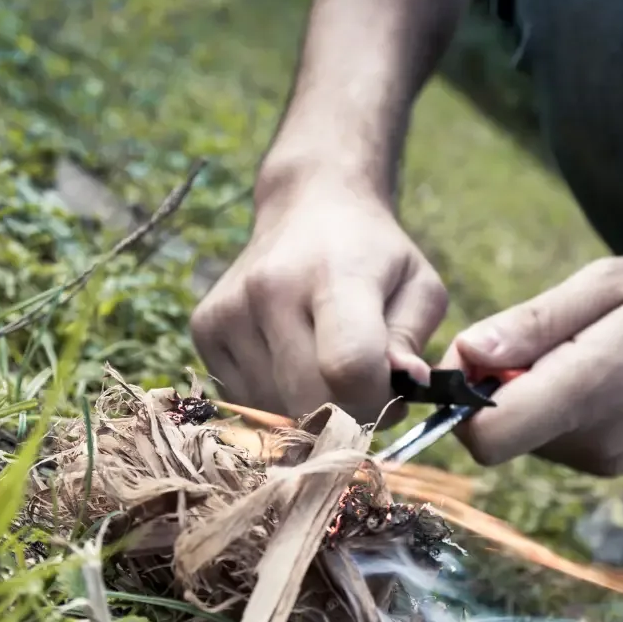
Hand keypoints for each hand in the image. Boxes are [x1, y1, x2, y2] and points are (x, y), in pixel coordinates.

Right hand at [190, 170, 447, 423]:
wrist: (309, 207)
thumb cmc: (375, 255)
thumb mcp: (419, 287)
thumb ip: (412, 341)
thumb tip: (407, 385)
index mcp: (335, 274)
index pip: (349, 367)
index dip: (380, 399)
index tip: (393, 389)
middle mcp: (270, 290)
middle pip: (308, 401)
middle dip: (348, 414)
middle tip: (365, 388)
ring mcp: (229, 310)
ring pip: (275, 409)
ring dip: (310, 409)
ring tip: (328, 366)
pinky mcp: (203, 328)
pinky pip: (245, 401)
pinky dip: (276, 399)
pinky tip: (293, 360)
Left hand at [446, 251, 622, 474]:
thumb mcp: (605, 283)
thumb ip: (531, 323)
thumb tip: (466, 353)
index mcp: (587, 389)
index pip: (486, 438)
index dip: (463, 396)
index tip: (482, 352)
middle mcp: (591, 440)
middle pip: (498, 433)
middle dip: (496, 386)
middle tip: (542, 335)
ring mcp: (602, 459)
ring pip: (523, 435)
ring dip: (528, 392)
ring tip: (578, 346)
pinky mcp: (608, 463)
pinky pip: (552, 437)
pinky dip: (553, 404)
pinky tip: (592, 368)